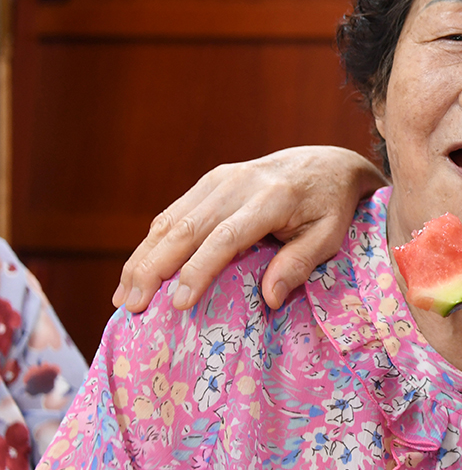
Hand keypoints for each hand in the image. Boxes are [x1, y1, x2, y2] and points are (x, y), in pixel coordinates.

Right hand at [114, 146, 385, 311]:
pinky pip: (174, 213)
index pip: (226, 237)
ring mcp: (220, 179)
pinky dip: (151, 243)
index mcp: (272, 199)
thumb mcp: (329, 236)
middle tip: (133, 307)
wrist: (328, 162)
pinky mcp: (210, 181)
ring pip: (171, 220)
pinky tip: (137, 271)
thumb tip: (270, 298)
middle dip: (154, 269)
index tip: (179, 303)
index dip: (199, 270)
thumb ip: (300, 264)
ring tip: (124, 297)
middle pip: (187, 228)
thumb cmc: (331, 207)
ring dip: (143, 258)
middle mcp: (239, 184)